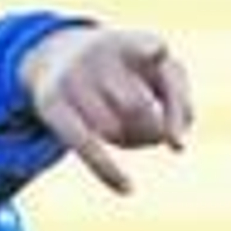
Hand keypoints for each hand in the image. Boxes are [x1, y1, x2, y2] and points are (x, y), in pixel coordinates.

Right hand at [21, 26, 193, 193]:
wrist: (57, 53)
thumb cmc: (124, 69)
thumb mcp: (155, 71)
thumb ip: (179, 102)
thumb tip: (176, 143)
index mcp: (129, 42)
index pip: (147, 47)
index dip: (152, 50)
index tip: (158, 51)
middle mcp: (97, 53)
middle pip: (138, 106)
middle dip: (153, 128)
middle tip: (155, 132)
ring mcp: (71, 77)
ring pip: (114, 129)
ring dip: (131, 141)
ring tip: (128, 133)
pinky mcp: (51, 103)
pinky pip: (85, 145)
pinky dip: (109, 171)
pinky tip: (127, 188)